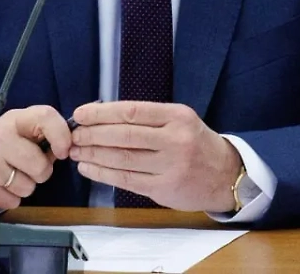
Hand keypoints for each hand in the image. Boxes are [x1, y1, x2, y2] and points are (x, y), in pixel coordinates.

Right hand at [0, 105, 73, 211]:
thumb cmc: (7, 148)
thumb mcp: (24, 133)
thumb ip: (46, 136)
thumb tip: (69, 147)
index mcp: (16, 119)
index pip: (45, 116)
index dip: (61, 135)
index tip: (64, 151)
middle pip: (39, 165)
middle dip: (41, 171)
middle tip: (30, 167)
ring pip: (26, 187)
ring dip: (25, 186)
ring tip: (12, 175)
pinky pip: (12, 200)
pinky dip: (11, 197)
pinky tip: (1, 186)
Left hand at [69, 101, 240, 211]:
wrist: (226, 175)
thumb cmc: (196, 144)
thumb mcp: (181, 120)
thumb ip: (148, 119)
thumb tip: (103, 117)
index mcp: (177, 116)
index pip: (132, 111)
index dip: (102, 113)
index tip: (81, 114)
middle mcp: (175, 139)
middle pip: (124, 135)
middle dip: (93, 135)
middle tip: (73, 135)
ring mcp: (170, 165)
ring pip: (122, 158)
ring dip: (93, 155)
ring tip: (75, 151)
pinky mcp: (164, 188)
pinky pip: (127, 179)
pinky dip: (104, 174)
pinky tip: (89, 168)